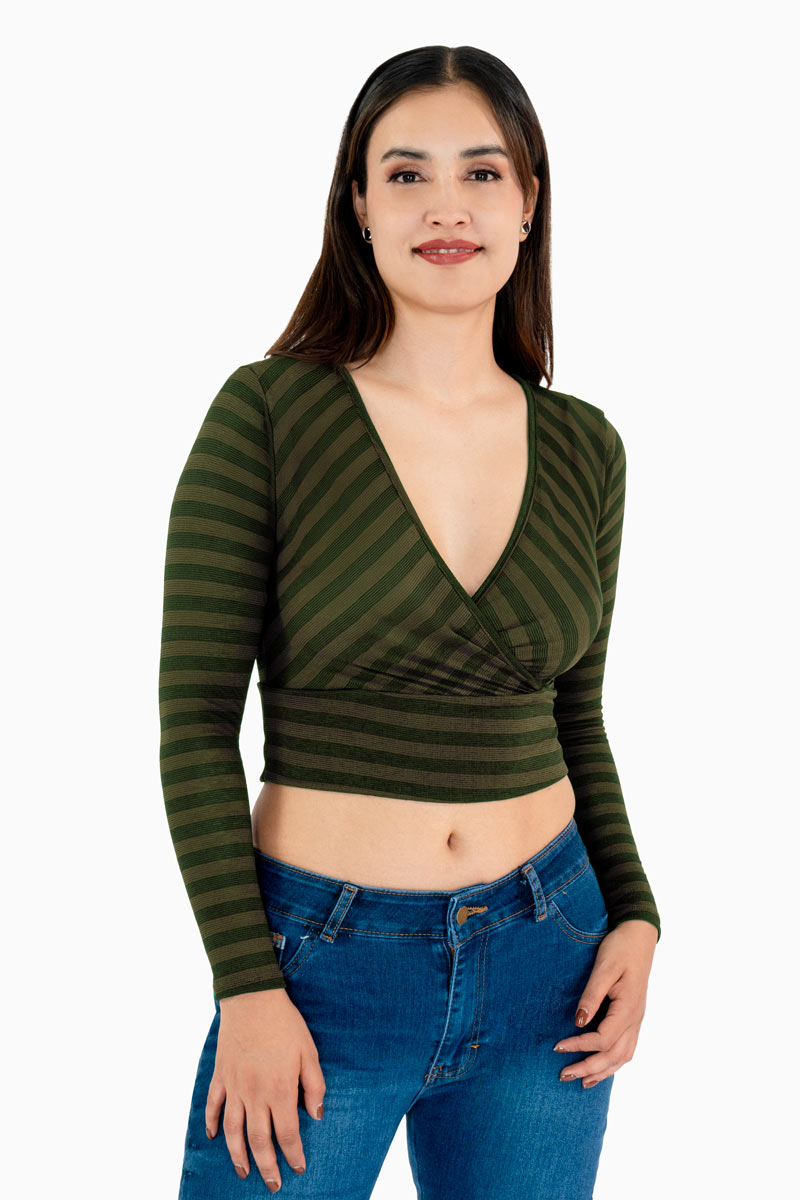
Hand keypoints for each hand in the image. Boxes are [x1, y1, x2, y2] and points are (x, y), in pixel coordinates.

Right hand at [205, 988, 326, 1191]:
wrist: (252, 999)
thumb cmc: (285, 1024)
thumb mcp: (309, 1052)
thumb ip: (314, 1086)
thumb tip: (316, 1116)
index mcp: (279, 1090)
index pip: (287, 1134)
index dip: (293, 1155)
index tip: (299, 1168)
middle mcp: (254, 1095)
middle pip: (259, 1141)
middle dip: (267, 1166)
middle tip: (272, 1184)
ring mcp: (234, 1087)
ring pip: (233, 1131)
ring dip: (238, 1156)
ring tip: (244, 1172)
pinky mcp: (220, 1076)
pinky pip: (213, 1106)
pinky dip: (212, 1124)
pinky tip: (215, 1137)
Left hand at [553, 919, 657, 1088]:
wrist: (639, 937)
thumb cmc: (620, 949)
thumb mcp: (604, 968)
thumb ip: (592, 995)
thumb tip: (579, 1022)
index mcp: (628, 1008)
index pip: (604, 1039)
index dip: (580, 1046)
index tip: (557, 1047)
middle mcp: (635, 1019)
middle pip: (613, 1055)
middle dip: (588, 1068)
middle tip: (563, 1075)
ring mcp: (637, 1020)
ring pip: (623, 1057)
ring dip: (602, 1071)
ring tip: (581, 1082)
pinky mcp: (634, 1018)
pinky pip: (626, 1049)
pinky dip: (613, 1063)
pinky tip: (601, 1068)